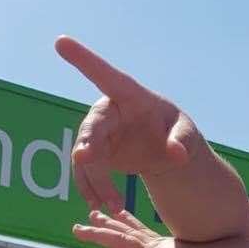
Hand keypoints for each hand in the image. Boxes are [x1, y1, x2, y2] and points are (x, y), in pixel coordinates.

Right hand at [55, 37, 196, 212]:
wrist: (167, 151)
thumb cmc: (178, 132)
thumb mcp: (187, 135)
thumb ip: (183, 142)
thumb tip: (176, 154)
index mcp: (131, 96)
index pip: (106, 75)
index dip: (84, 59)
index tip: (61, 41)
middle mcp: (109, 110)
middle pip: (92, 127)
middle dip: (87, 143)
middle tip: (86, 159)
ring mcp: (99, 132)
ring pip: (85, 157)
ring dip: (96, 182)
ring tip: (116, 206)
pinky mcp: (95, 153)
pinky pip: (86, 172)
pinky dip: (92, 190)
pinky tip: (102, 206)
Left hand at [73, 210, 209, 247]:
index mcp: (165, 246)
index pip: (142, 230)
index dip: (127, 220)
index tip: (117, 212)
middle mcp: (154, 246)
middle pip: (125, 230)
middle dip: (107, 222)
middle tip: (91, 214)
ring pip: (116, 240)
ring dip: (95, 235)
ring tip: (77, 230)